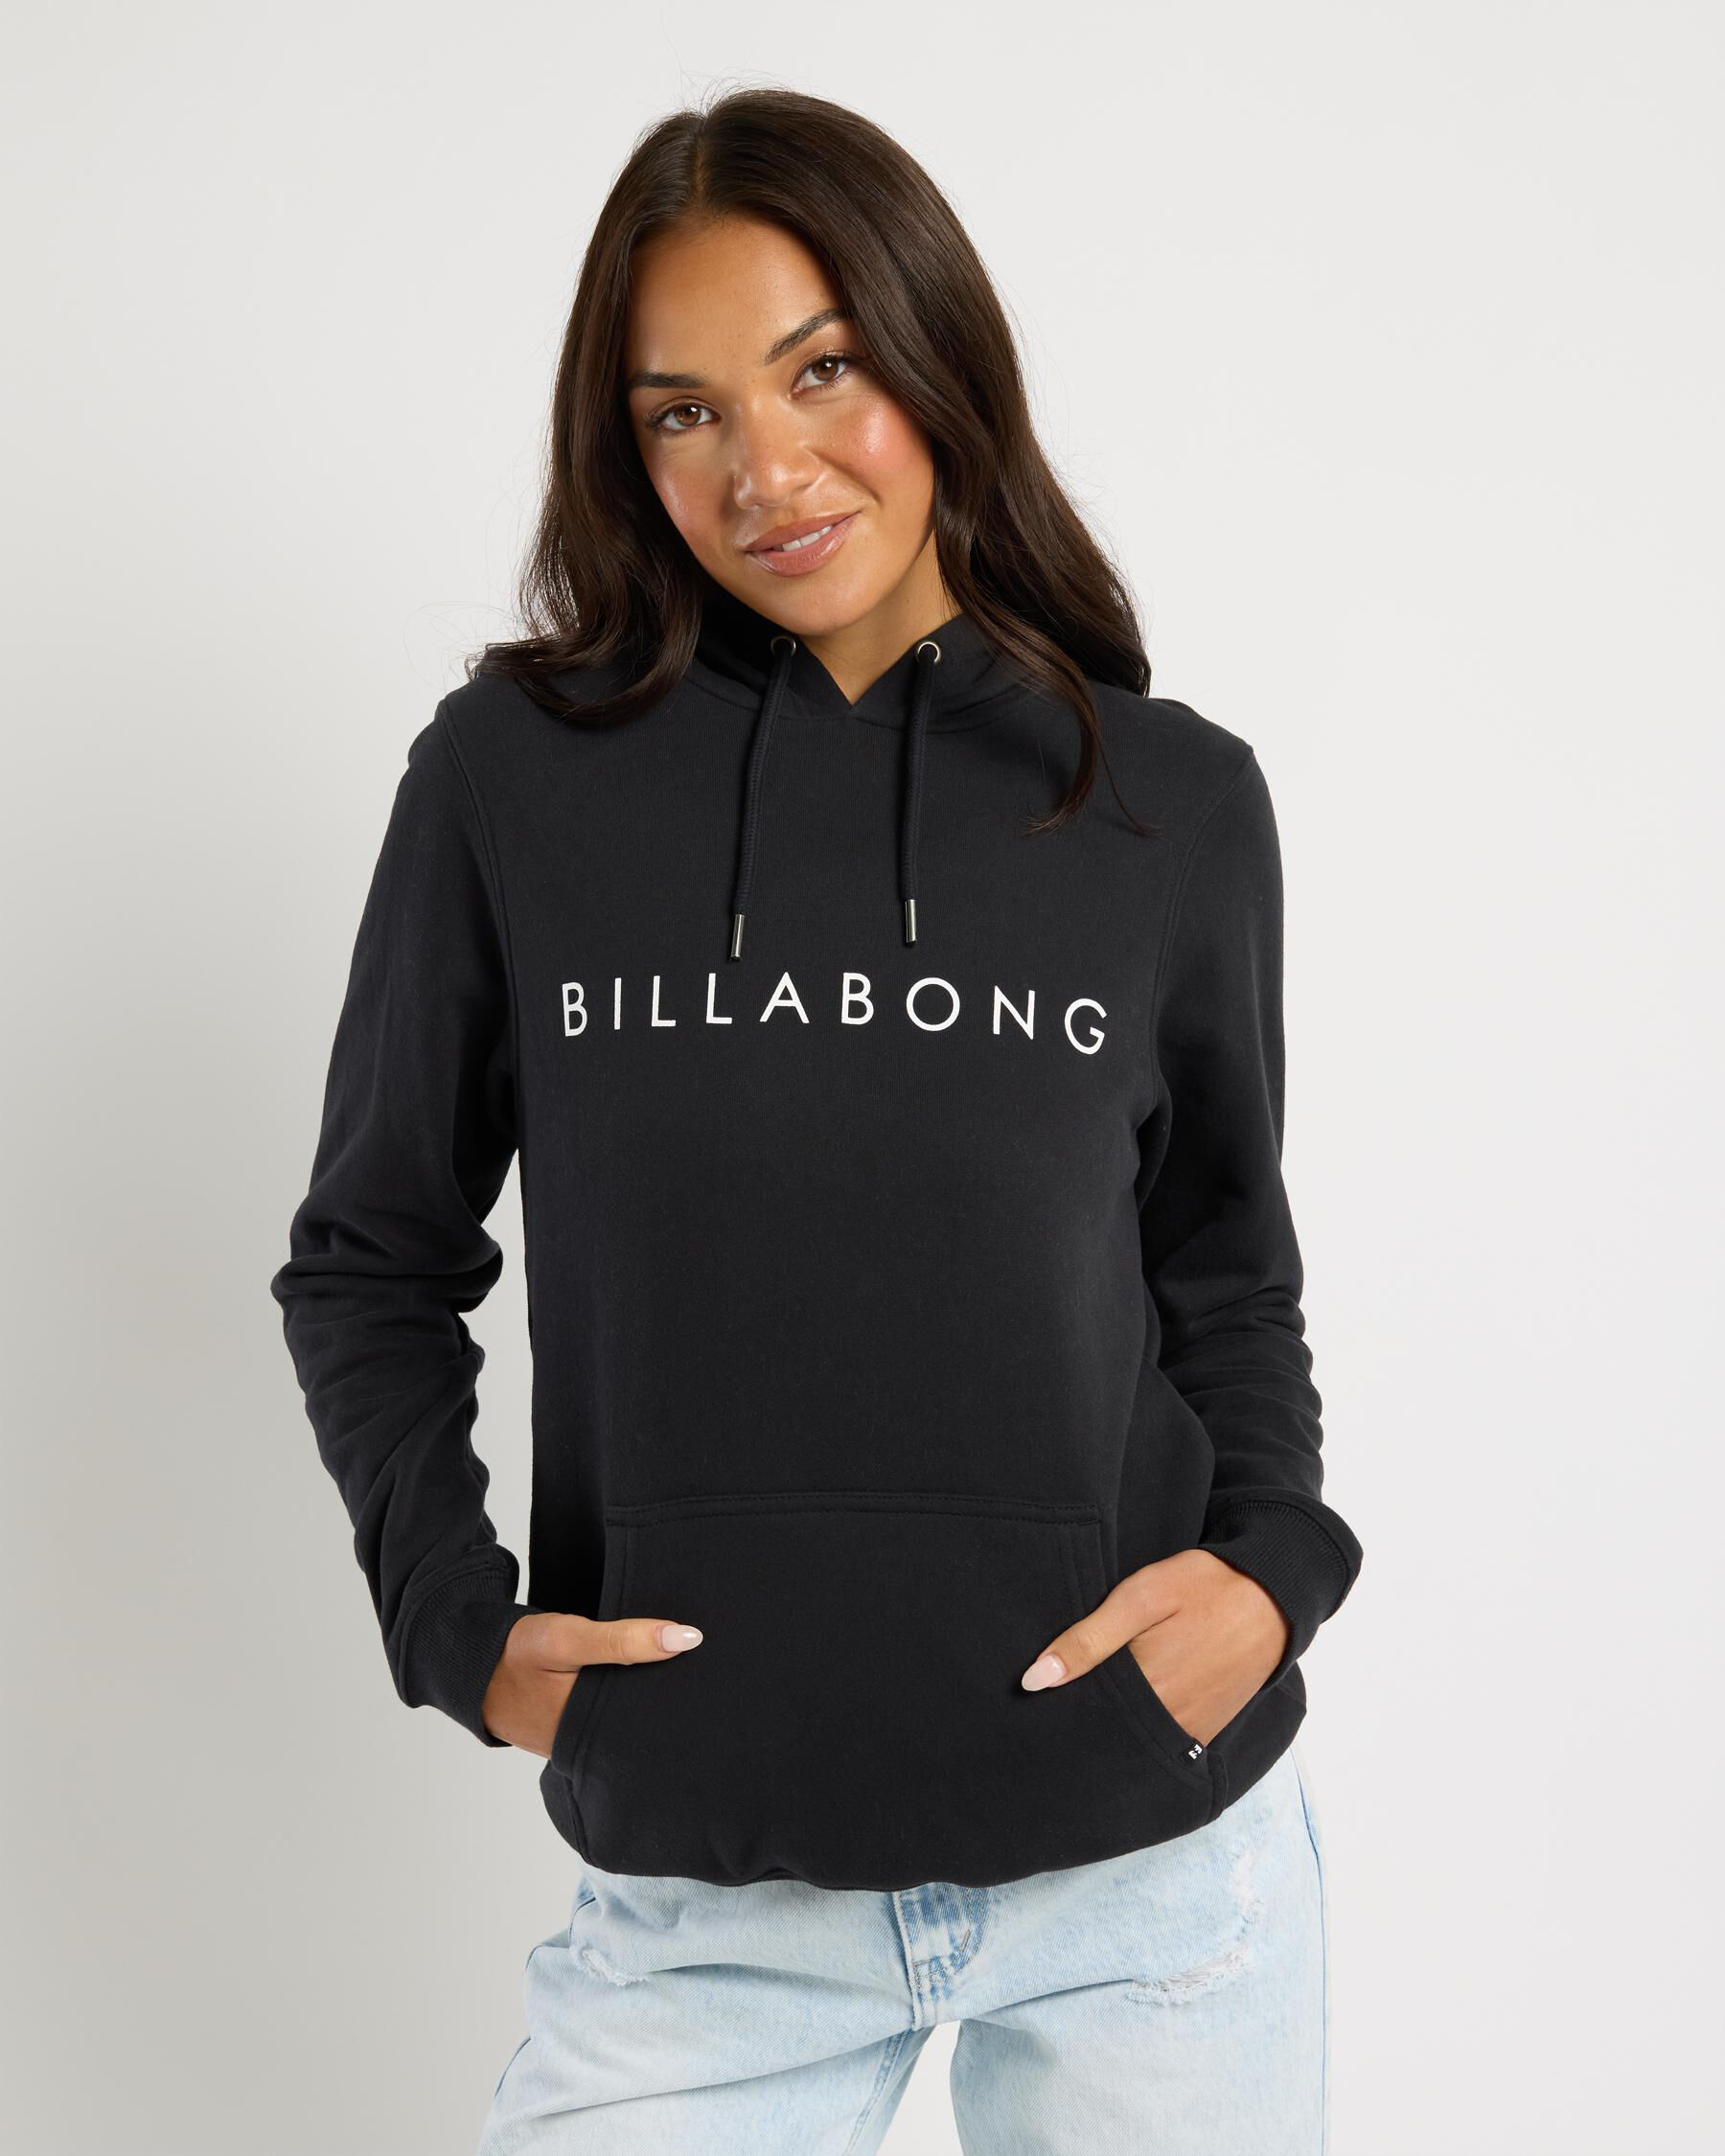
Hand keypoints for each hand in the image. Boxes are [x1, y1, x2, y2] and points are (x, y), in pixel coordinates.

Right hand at [481, 1609, 703, 1754]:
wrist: (469, 1664)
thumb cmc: (515, 1652)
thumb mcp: (566, 1639)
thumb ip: (621, 1640)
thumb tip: (685, 1639)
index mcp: (586, 1731)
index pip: (650, 1720)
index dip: (679, 1697)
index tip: (709, 1673)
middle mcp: (585, 1745)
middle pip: (640, 1723)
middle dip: (666, 1700)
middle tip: (703, 1673)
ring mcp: (576, 1742)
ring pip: (624, 1721)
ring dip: (644, 1699)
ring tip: (682, 1676)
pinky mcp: (570, 1731)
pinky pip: (607, 1718)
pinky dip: (622, 1698)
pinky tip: (643, 1679)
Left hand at [1018, 1549, 1289, 1747]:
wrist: (1272, 1596)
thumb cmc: (1202, 1587)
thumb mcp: (1140, 1598)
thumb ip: (1088, 1640)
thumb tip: (1034, 1681)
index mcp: (1145, 1686)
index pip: (1083, 1714)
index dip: (1057, 1708)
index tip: (1032, 1704)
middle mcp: (1167, 1720)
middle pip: (1106, 1733)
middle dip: (1080, 1723)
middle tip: (1051, 1709)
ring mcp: (1190, 1730)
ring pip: (1132, 1743)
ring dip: (1110, 1730)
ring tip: (1087, 1709)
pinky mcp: (1206, 1730)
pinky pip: (1163, 1745)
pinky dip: (1141, 1735)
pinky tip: (1124, 1715)